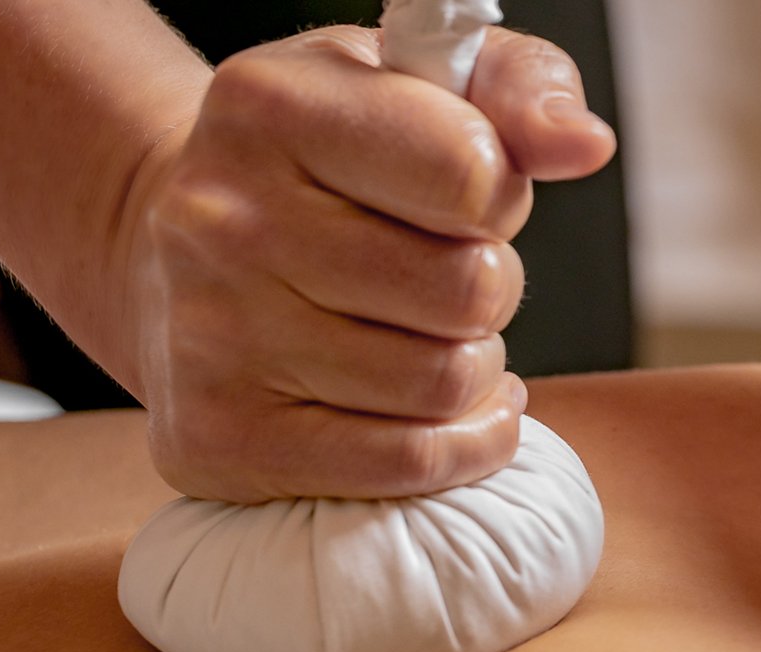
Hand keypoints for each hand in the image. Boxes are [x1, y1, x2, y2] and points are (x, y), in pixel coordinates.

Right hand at [124, 26, 614, 502]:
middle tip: (449, 273)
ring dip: (473, 364)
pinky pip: (407, 464)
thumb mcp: (423, 78)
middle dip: (490, 286)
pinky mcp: (217, 439)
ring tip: (430, 331)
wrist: (177, 243)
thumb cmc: (331, 154)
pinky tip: (447, 407)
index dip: (500, 197)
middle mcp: (223, 220)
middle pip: (468, 292)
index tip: (466, 196)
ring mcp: (211, 337)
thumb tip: (583, 144)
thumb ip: (521, 89)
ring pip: (445, 384)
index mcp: (271, 107)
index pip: (472, 177)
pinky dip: (460, 445)